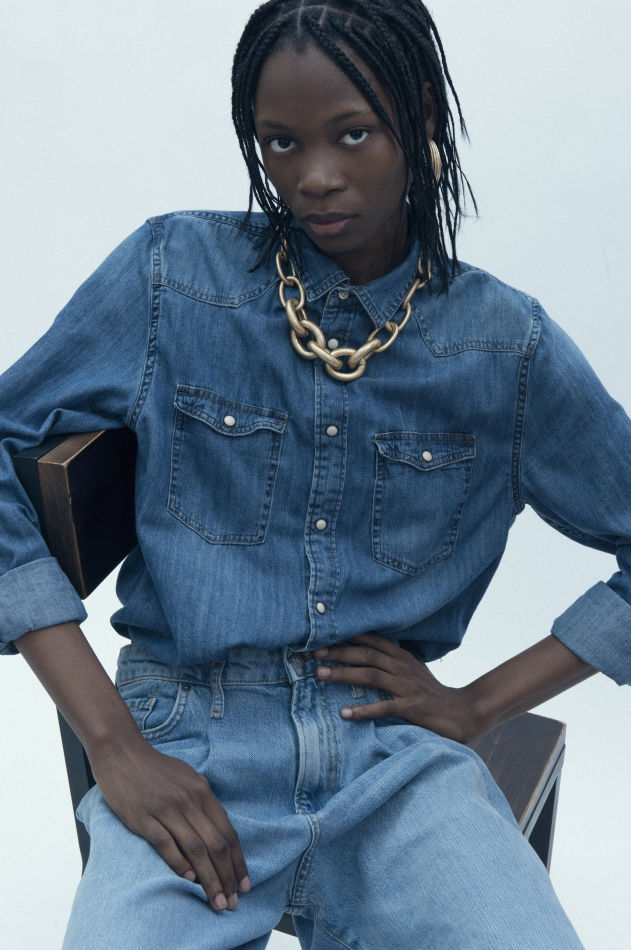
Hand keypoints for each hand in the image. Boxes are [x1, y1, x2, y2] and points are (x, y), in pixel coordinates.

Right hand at [89, 736, 250, 911]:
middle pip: (216, 845)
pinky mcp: (143, 818)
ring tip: (216, 901)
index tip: (244, 885)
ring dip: (209, 879)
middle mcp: (189, 800)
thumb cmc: (155, 767)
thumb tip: (215, 830)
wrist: (121, 752)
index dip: (238, 861)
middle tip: (232, 902)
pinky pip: (166, 845)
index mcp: (202, 791)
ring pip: (196, 849)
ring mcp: (166, 809)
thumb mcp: (188, 777)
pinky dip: (179, 864)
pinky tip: (189, 879)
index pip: (228, 832)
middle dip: (227, 877)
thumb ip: (202, 801)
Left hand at [314, 632, 480, 742]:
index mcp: (401, 657)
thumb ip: (391, 660)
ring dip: (343, 674)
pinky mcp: (411, 707)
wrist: (462, 712)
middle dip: (338, 652)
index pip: (372, 639)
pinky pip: (383, 707)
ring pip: (370, 675)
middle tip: (313, 652)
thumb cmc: (431, 692)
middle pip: (366, 654)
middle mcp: (402, 667)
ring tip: (320, 675)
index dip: (348, 636)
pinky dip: (363, 710)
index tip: (323, 634)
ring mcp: (406, 686)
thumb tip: (366, 652)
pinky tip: (345, 713)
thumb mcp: (412, 670)